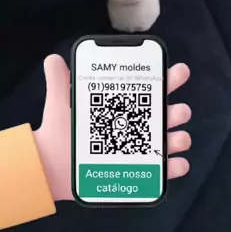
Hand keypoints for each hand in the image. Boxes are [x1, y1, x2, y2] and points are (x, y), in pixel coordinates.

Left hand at [33, 54, 190, 201]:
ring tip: (178, 139)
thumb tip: (53, 59)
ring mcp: (140, 148)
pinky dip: (175, 168)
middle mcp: (137, 124)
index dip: (169, 78)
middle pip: (168, 113)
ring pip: (170, 140)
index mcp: (123, 104)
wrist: (50, 167)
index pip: (152, 88)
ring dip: (180, 138)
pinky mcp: (139, 172)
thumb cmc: (61, 131)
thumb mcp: (62, 103)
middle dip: (179, 111)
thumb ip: (60, 81)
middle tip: (178, 111)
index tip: (179, 72)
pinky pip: (163, 171)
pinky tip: (178, 164)